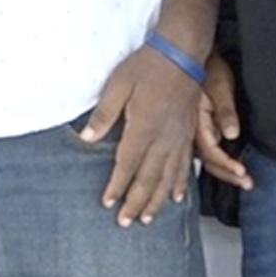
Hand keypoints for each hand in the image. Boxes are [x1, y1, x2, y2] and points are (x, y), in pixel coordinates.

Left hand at [81, 43, 207, 226]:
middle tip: (126, 223)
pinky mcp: (188, 134)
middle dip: (136, 202)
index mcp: (143, 127)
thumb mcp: (118, 85)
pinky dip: (180, 185)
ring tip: (147, 219)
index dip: (117, 186)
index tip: (108, 204)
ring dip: (157, 201)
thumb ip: (103, 114)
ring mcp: (179, 138)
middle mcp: (163, 138)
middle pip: (149, 178)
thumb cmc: (147, 66)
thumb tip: (86, 138)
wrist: (182, 54)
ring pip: (168, 178)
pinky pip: (185, 166)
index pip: (127, 165)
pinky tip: (177, 197)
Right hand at [195, 53, 252, 190]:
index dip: (226, 163)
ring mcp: (191, 132)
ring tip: (243, 180)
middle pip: (207, 161)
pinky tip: (227, 170)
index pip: (210, 150)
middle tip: (247, 183)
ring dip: (224, 171)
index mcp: (193, 120)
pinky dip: (217, 163)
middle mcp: (189, 130)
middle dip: (227, 174)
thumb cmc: (210, 68)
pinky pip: (205, 152)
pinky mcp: (196, 129)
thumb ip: (225, 111)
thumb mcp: (220, 86)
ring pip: (205, 159)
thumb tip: (231, 134)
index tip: (242, 172)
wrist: (197, 56)